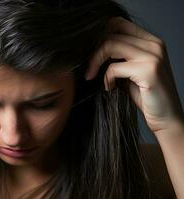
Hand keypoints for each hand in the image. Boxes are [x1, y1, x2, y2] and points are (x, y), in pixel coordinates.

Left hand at [84, 16, 183, 134]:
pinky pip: (113, 67)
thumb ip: (117, 57)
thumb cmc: (146, 95)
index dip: (100, 36)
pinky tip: (110, 88)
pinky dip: (106, 78)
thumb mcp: (130, 71)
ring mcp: (152, 56)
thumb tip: (92, 50)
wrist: (166, 117)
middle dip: (94, 52)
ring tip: (94, 76)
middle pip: (111, 34)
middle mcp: (154, 44)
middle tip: (89, 69)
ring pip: (110, 46)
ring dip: (96, 63)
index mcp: (150, 41)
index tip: (91, 54)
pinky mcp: (148, 70)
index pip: (118, 23)